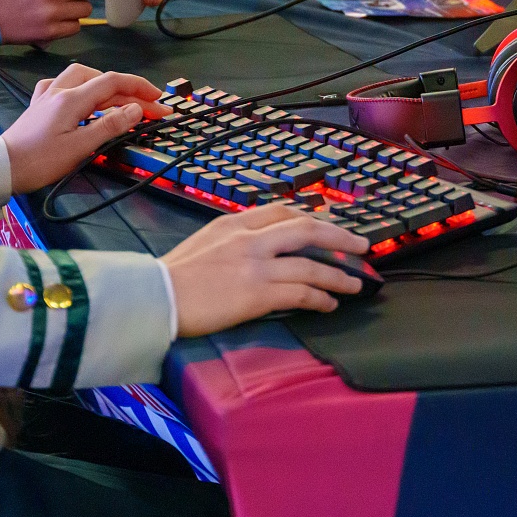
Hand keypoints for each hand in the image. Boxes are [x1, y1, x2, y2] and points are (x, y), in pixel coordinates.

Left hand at [1, 64, 170, 193]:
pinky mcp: (38, 106)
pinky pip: (60, 85)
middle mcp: (60, 90)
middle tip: (148, 107)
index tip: (159, 101)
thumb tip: (136, 109)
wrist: (1, 167)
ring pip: (81, 77)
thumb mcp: (79, 147)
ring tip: (118, 98)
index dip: (140, 89)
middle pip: (101, 80)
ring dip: (104, 84)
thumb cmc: (40, 161)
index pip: (113, 83)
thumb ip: (109, 126)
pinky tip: (78, 95)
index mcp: (72, 99)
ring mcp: (47, 96)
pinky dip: (77, 87)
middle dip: (128, 91)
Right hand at [163, 205, 373, 332]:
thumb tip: (256, 246)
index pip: (282, 212)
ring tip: (356, 283)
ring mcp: (256, 265)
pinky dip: (321, 298)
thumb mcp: (203, 242)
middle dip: (340, 236)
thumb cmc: (171, 277)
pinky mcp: (257, 293)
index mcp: (235, 224)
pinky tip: (329, 304)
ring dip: (339, 274)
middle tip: (362, 245)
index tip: (329, 224)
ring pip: (311, 263)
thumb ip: (232, 239)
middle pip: (307, 229)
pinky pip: (301, 292)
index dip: (312, 218)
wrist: (155, 297)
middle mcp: (249, 239)